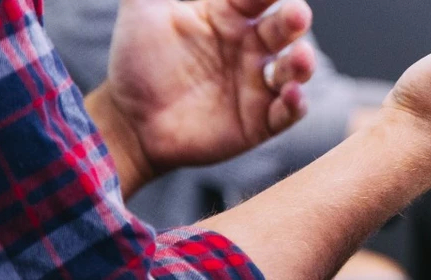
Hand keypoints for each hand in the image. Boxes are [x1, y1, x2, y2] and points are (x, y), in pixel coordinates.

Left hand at [87, 0, 315, 190]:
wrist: (128, 120)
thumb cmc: (137, 60)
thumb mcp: (142, 9)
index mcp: (230, 15)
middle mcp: (251, 46)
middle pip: (284, 28)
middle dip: (294, 20)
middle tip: (297, 14)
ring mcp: (258, 83)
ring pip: (294, 69)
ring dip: (302, 63)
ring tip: (299, 58)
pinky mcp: (259, 121)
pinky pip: (287, 111)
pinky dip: (295, 103)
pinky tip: (290, 94)